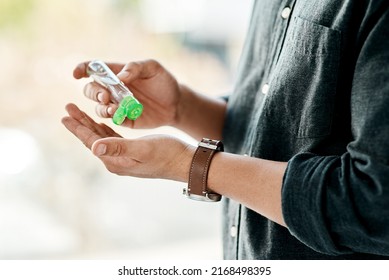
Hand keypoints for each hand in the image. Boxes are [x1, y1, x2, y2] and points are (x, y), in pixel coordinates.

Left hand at [62, 103, 194, 180]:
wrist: (185, 162)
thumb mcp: (142, 148)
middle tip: (68, 108)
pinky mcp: (132, 153)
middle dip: (80, 123)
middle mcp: (116, 162)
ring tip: (79, 112)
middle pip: (93, 139)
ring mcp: (124, 159)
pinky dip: (104, 130)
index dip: (78, 128)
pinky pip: (112, 140)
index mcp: (116, 161)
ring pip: (101, 138)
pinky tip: (101, 123)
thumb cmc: (167, 154)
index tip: (65, 115)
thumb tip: (94, 148)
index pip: (91, 142)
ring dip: (90, 124)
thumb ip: (118, 147)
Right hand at [73, 59, 181, 128]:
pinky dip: (112, 118)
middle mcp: (112, 90)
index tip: (77, 74)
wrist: (176, 104)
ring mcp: (117, 105)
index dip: (82, 69)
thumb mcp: (153, 68)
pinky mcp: (124, 119)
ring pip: (98, 107)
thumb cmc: (164, 82)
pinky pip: (112, 120)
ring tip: (113, 107)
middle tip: (105, 96)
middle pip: (91, 90)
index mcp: (116, 72)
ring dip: (102, 107)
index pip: (94, 69)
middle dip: (94, 93)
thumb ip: (136, 68)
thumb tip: (119, 76)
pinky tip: (118, 115)